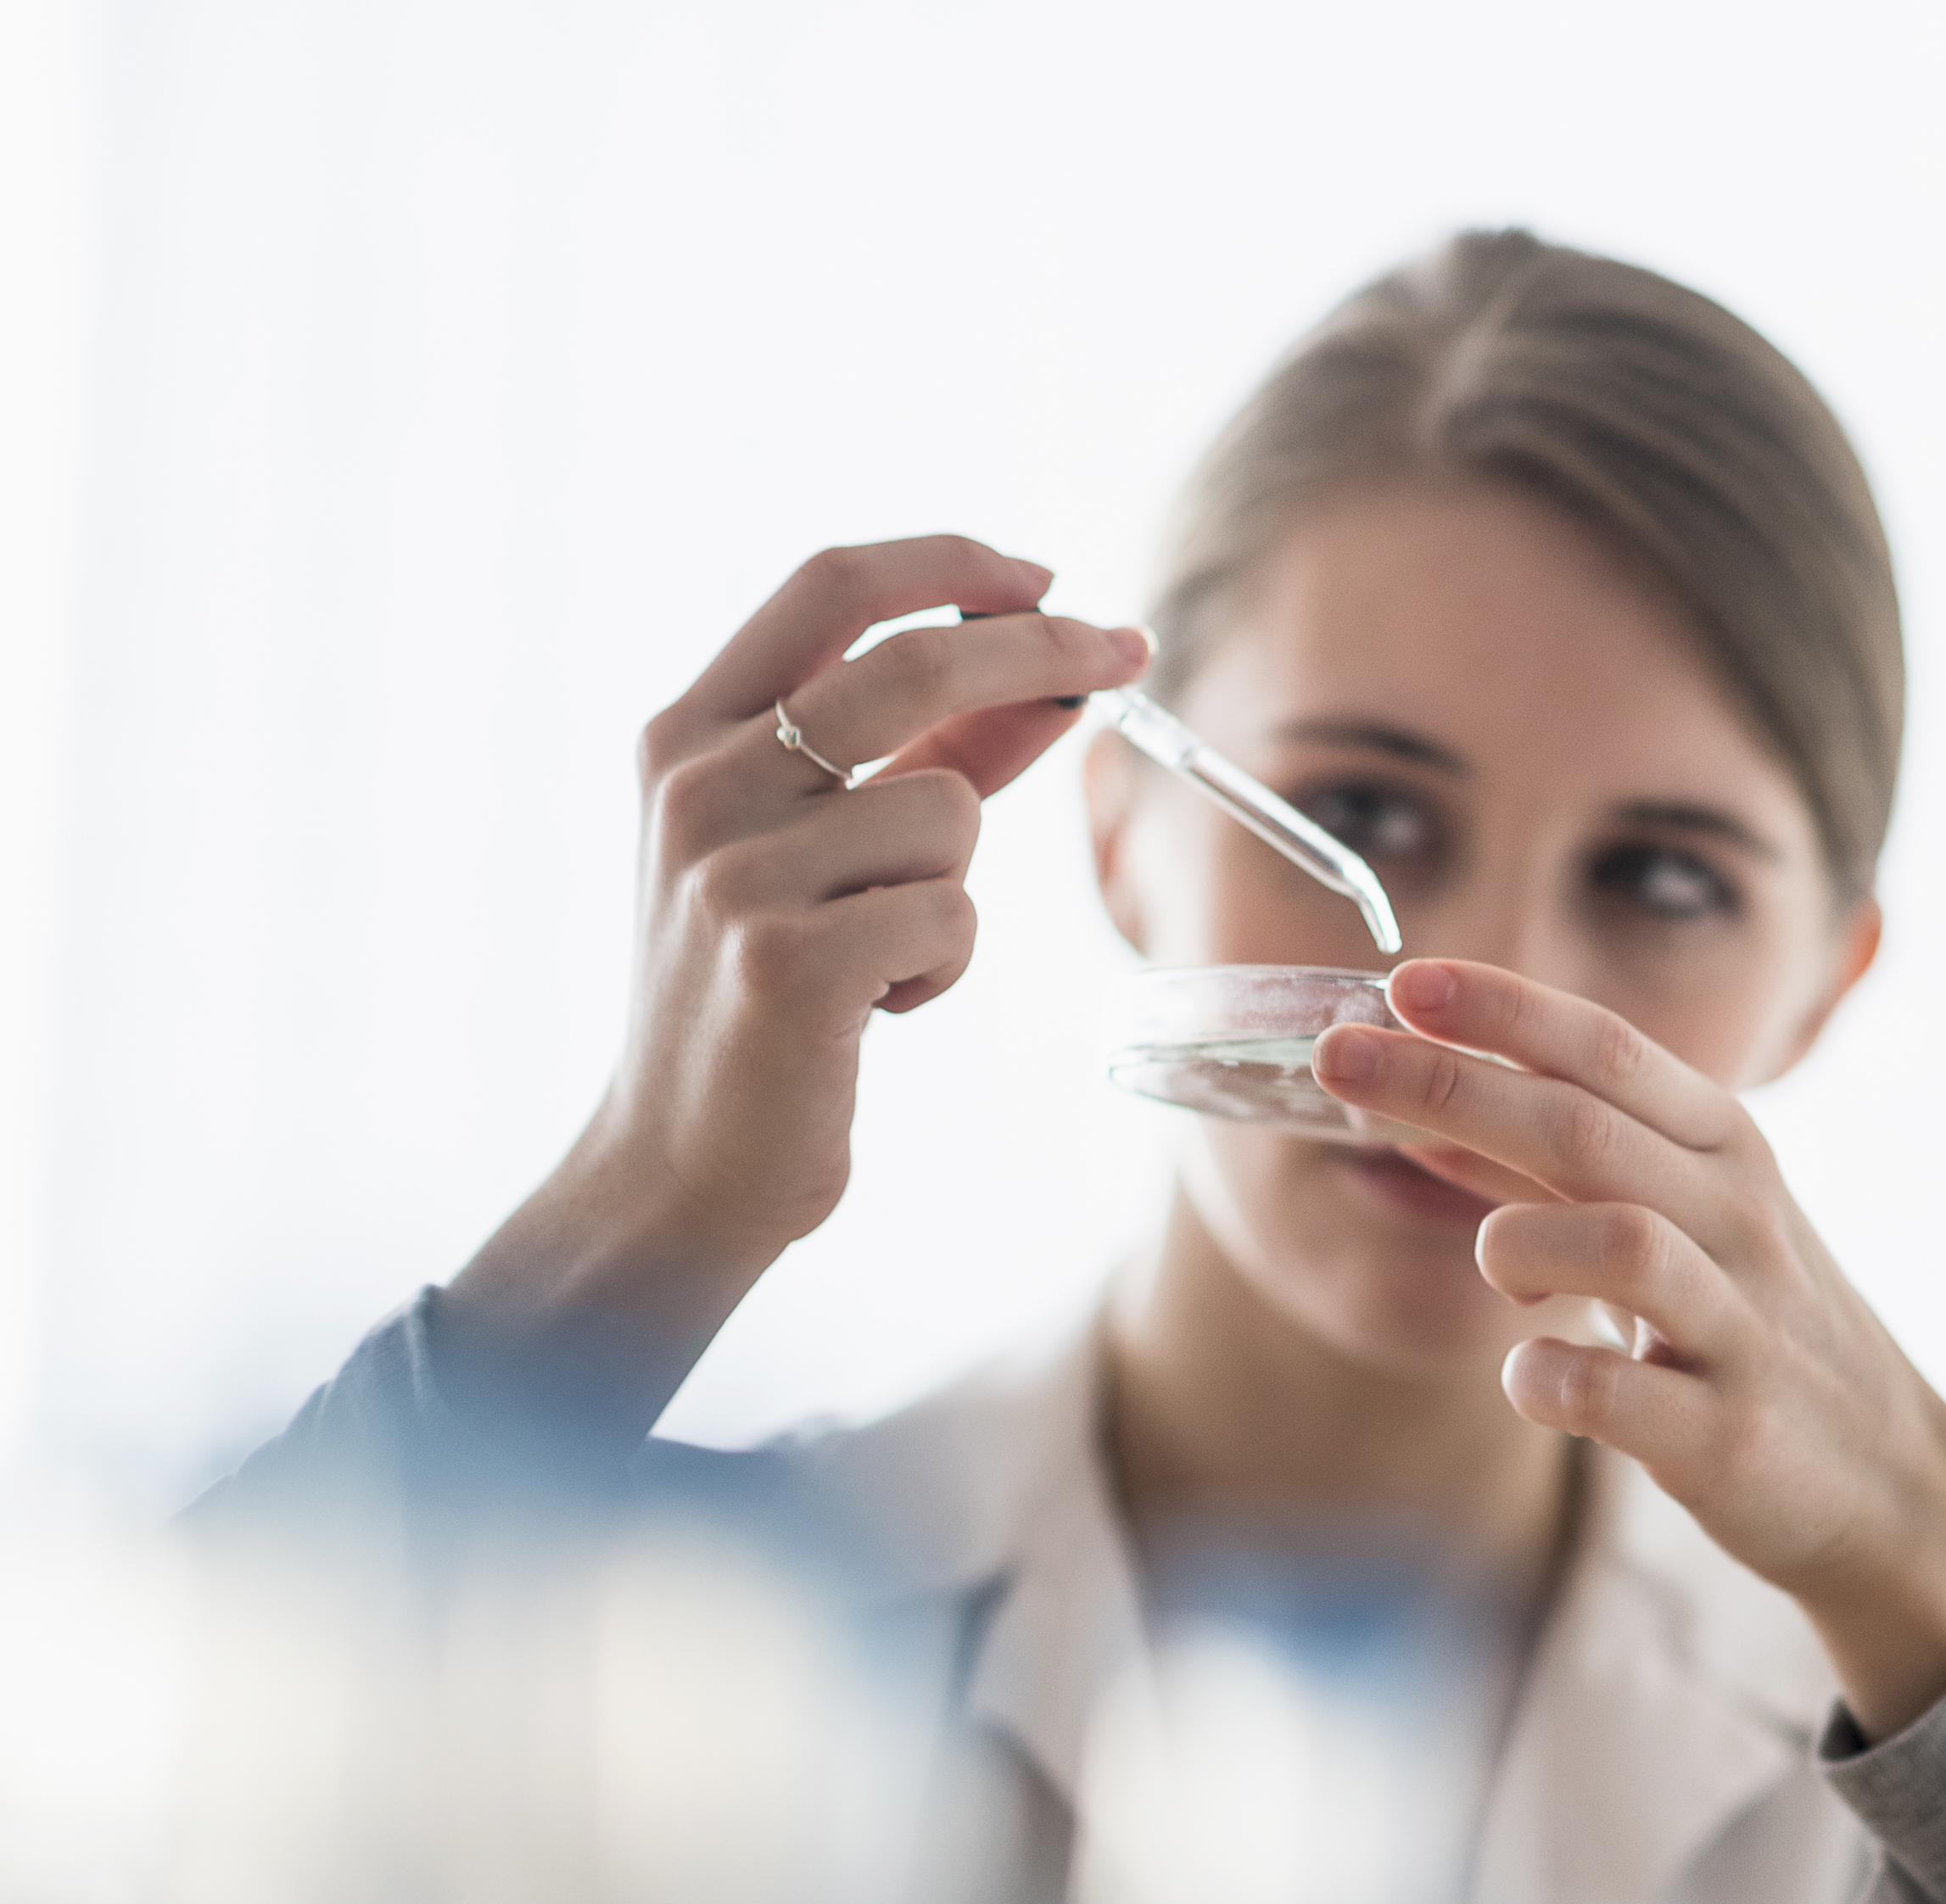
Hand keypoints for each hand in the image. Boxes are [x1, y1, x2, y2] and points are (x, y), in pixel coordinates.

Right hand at [451, 538, 1148, 1425]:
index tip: (1048, 578)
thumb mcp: (820, 851)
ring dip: (957, 884)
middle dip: (1040, 650)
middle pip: (911, 660)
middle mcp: (698, 783)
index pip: (829, 586)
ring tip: (885, 952)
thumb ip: (927, 756)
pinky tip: (875, 1010)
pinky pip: (953, 915)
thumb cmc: (764, 996)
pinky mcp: (790, 963)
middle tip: (1127, 656)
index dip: (952, 564)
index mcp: (687, 733)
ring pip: (950, 811)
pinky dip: (945, 964)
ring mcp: (735, 871)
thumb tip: (1054, 674)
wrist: (682, 1161)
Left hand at [1312, 958, 1945, 1737]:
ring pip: (1617, 1241)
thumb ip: (1558, 1174)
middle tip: (1334, 1059)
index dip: (1501, 1008)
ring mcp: (1740, 1327)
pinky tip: (1532, 1379)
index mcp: (1728, 1153)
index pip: (1608, 1049)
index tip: (1400, 979)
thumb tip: (1423, 1117)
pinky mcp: (1725, 1434)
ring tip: (1505, 1275)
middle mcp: (1741, 1221)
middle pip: (1583, 1126)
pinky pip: (1606, 1393)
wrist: (1888, 1481)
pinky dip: (1541, 1379)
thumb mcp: (1681, 1227)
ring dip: (1518, 1243)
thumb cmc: (1759, 1334)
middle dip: (1448, 1082)